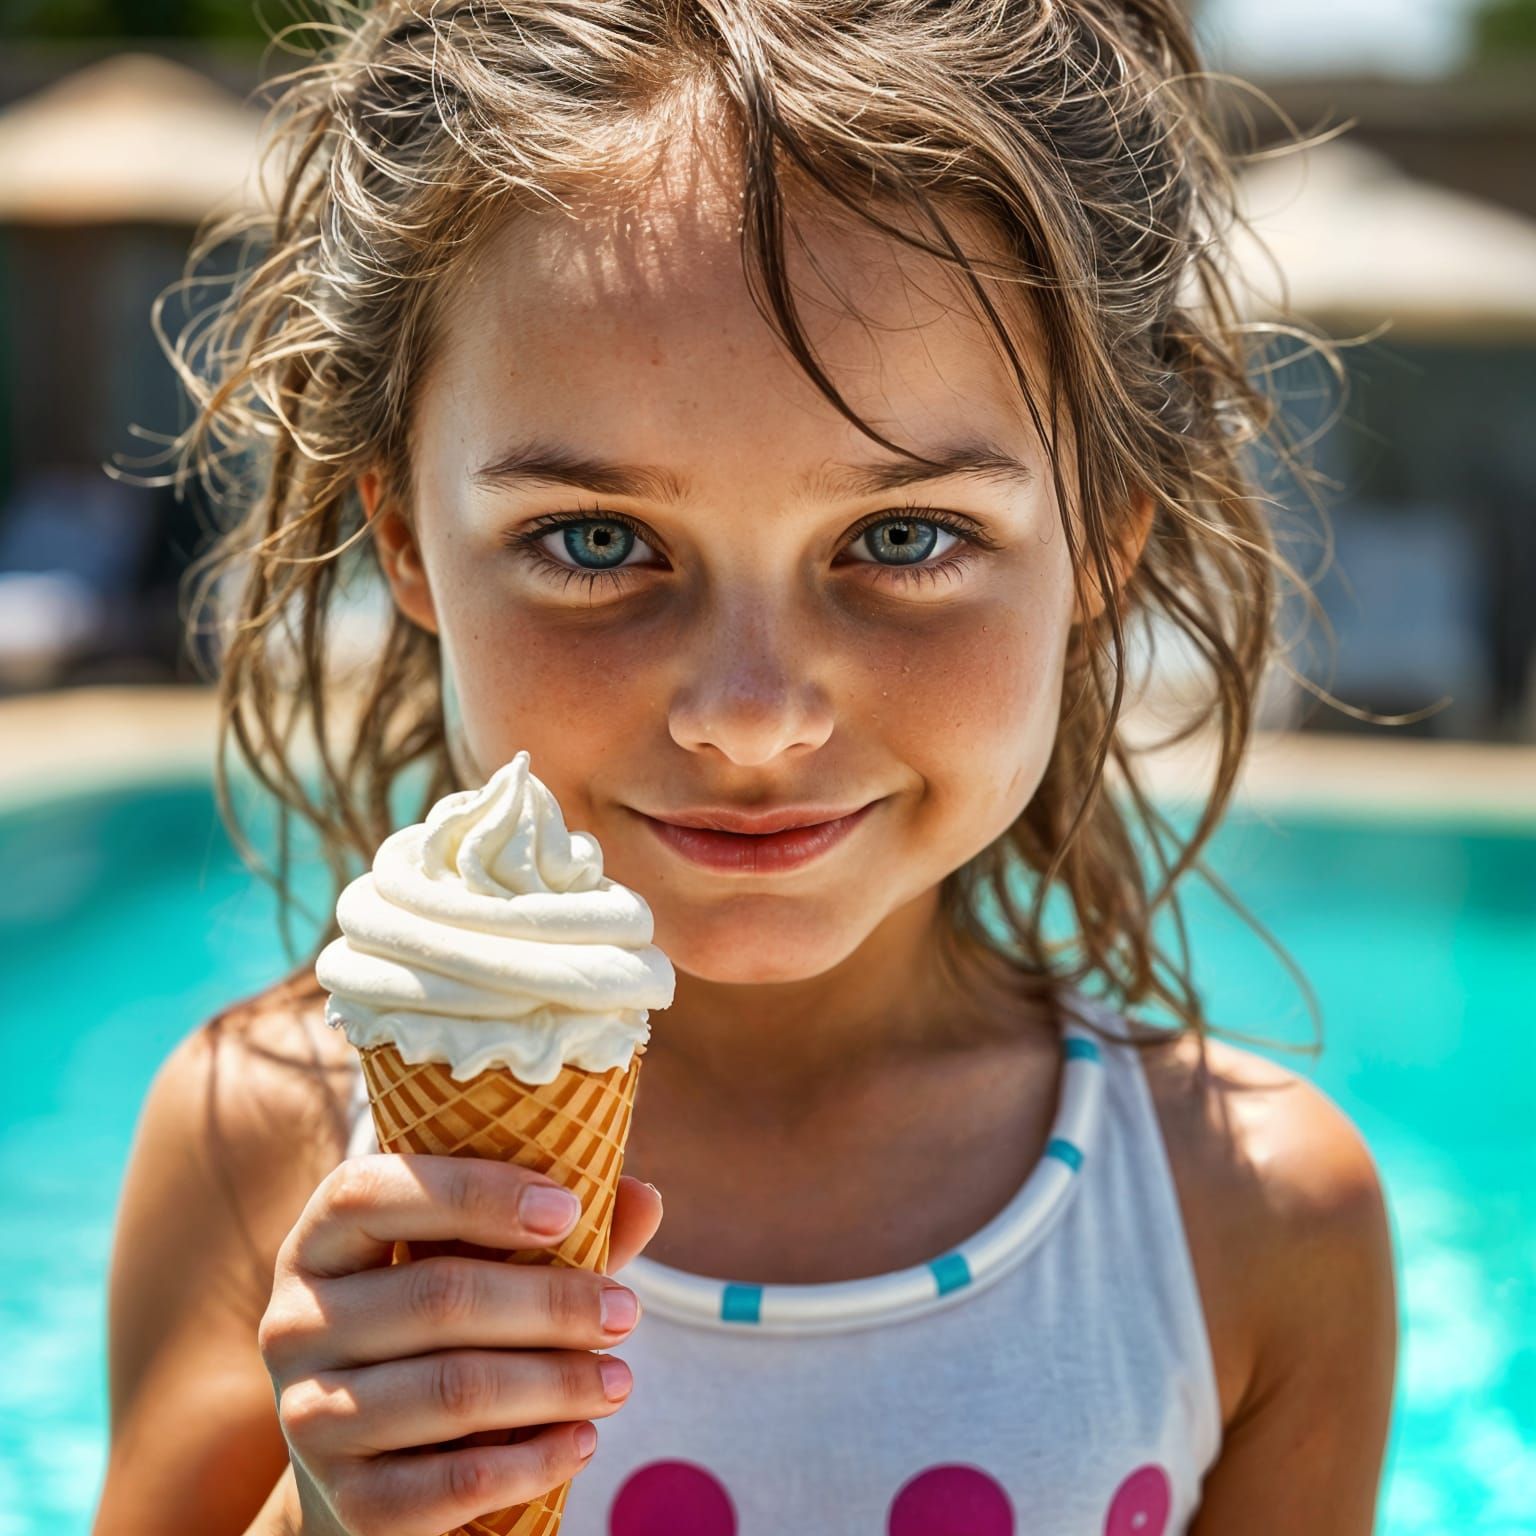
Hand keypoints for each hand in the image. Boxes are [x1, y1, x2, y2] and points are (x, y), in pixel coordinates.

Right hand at [257, 1155, 663, 1535]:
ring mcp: (308, 1416)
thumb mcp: (483, 1263)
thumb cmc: (441, 1328)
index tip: (569, 1209)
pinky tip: (582, 1439)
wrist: (371, 1463)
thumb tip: (645, 1196)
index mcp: (323, 1238)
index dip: (475, 1193)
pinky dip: (530, 1462)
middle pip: (436, 1297)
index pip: (375, 1191)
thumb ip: (558, 1230)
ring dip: (554, 1384)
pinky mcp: (344, 1501)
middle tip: (626, 1312)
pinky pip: (449, 1485)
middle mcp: (295, 1321)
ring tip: (620, 1380)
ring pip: (451, 1391)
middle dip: (550, 1304)